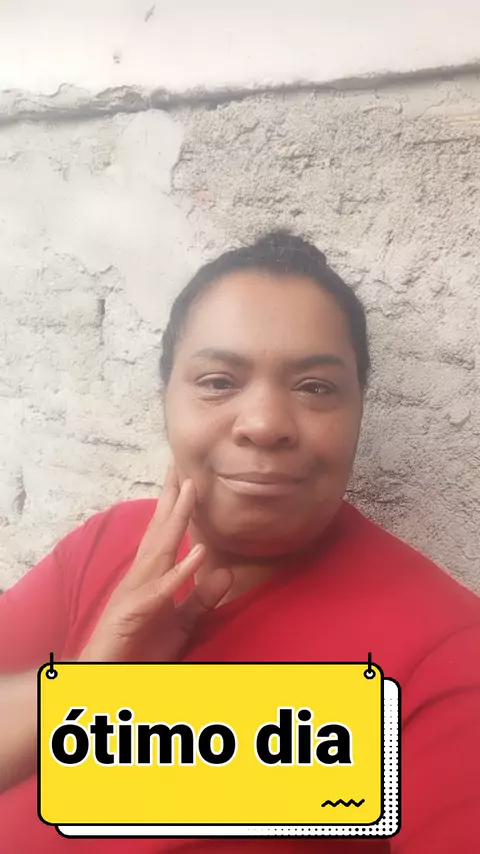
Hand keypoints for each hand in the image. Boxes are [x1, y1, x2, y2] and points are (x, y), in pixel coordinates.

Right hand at [79, 463, 231, 662]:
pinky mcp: (135, 615)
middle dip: (172, 496)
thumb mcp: (182, 622)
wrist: (105, 679)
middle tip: (183, 462)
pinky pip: (162, 591)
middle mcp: (140, 578)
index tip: (186, 474)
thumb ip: (201, 598)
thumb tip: (225, 570)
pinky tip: (199, 553)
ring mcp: (135, 594)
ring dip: (176, 519)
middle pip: (159, 530)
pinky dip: (180, 572)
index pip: (165, 534)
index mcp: (150, 577)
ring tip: (191, 489)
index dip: (175, 504)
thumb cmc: (139, 649)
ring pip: (159, 550)